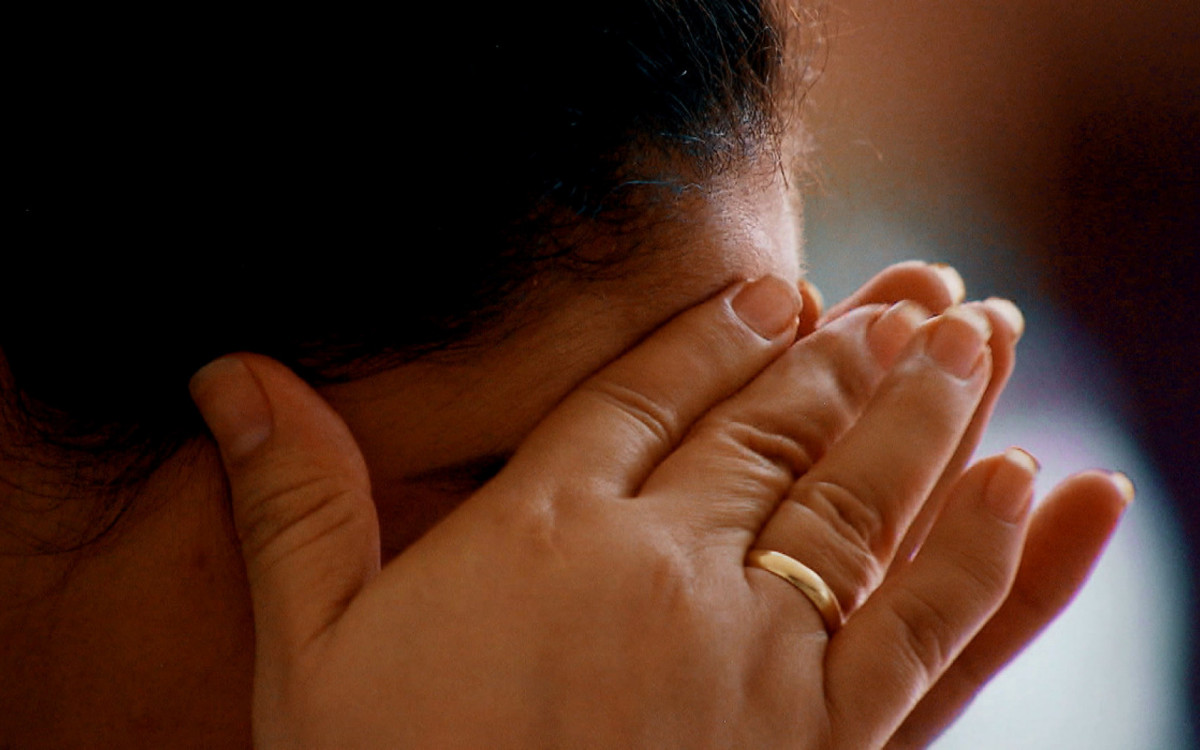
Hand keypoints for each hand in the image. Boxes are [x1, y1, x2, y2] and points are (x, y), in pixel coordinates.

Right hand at [190, 270, 1127, 747]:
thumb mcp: (310, 651)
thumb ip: (293, 501)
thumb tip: (226, 370)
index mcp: (542, 530)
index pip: (642, 396)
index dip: (711, 336)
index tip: (769, 290)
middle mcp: (660, 567)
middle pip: (767, 427)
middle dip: (840, 352)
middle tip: (904, 297)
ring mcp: (754, 651)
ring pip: (855, 496)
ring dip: (920, 408)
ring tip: (969, 333)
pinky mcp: (824, 743)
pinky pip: (922, 625)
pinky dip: (978, 549)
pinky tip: (1027, 478)